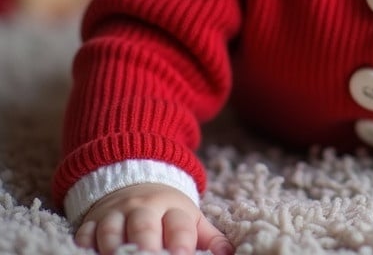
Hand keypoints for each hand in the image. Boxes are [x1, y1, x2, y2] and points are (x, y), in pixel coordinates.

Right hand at [73, 183, 232, 254]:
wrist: (135, 182)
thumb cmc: (167, 212)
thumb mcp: (191, 219)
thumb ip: (209, 238)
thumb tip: (229, 254)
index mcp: (172, 208)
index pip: (179, 225)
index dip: (181, 242)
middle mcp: (143, 208)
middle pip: (144, 226)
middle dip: (145, 246)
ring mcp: (115, 213)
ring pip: (112, 229)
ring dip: (113, 247)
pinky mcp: (92, 220)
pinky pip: (85, 232)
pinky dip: (86, 245)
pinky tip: (89, 254)